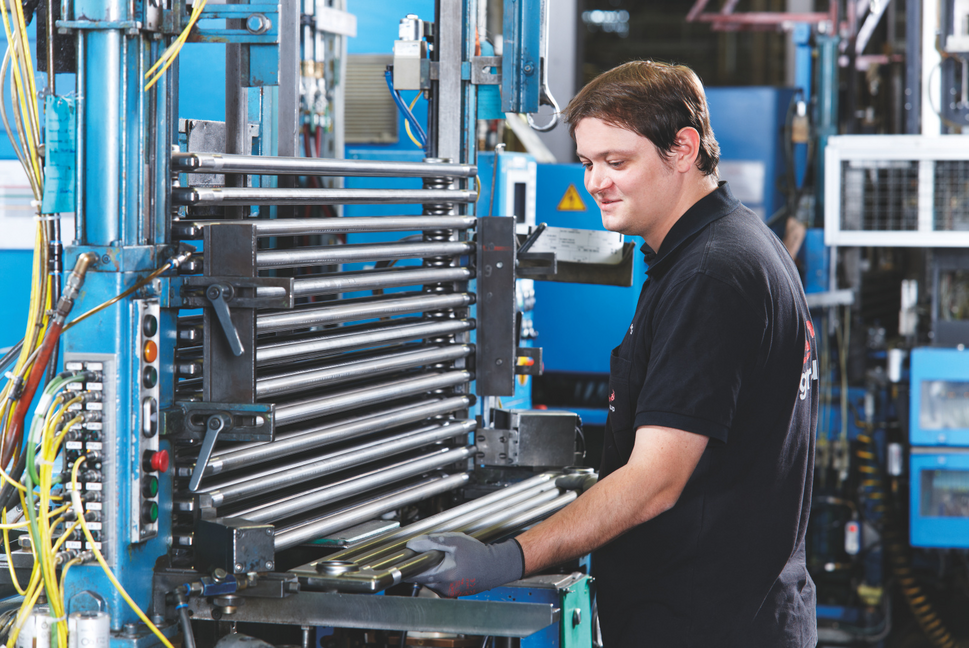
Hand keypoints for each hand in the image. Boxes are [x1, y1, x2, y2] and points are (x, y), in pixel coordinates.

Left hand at [404, 533, 523, 596]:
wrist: (495, 566)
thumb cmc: (478, 554)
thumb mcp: (454, 541)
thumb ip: (431, 542)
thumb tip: (413, 544)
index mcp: (444, 576)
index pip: (415, 574)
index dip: (408, 564)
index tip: (405, 558)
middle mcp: (445, 589)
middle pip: (421, 577)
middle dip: (421, 565)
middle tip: (425, 553)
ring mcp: (449, 592)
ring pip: (429, 581)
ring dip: (430, 570)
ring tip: (441, 558)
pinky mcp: (453, 593)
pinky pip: (438, 584)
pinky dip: (439, 574)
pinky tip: (448, 565)